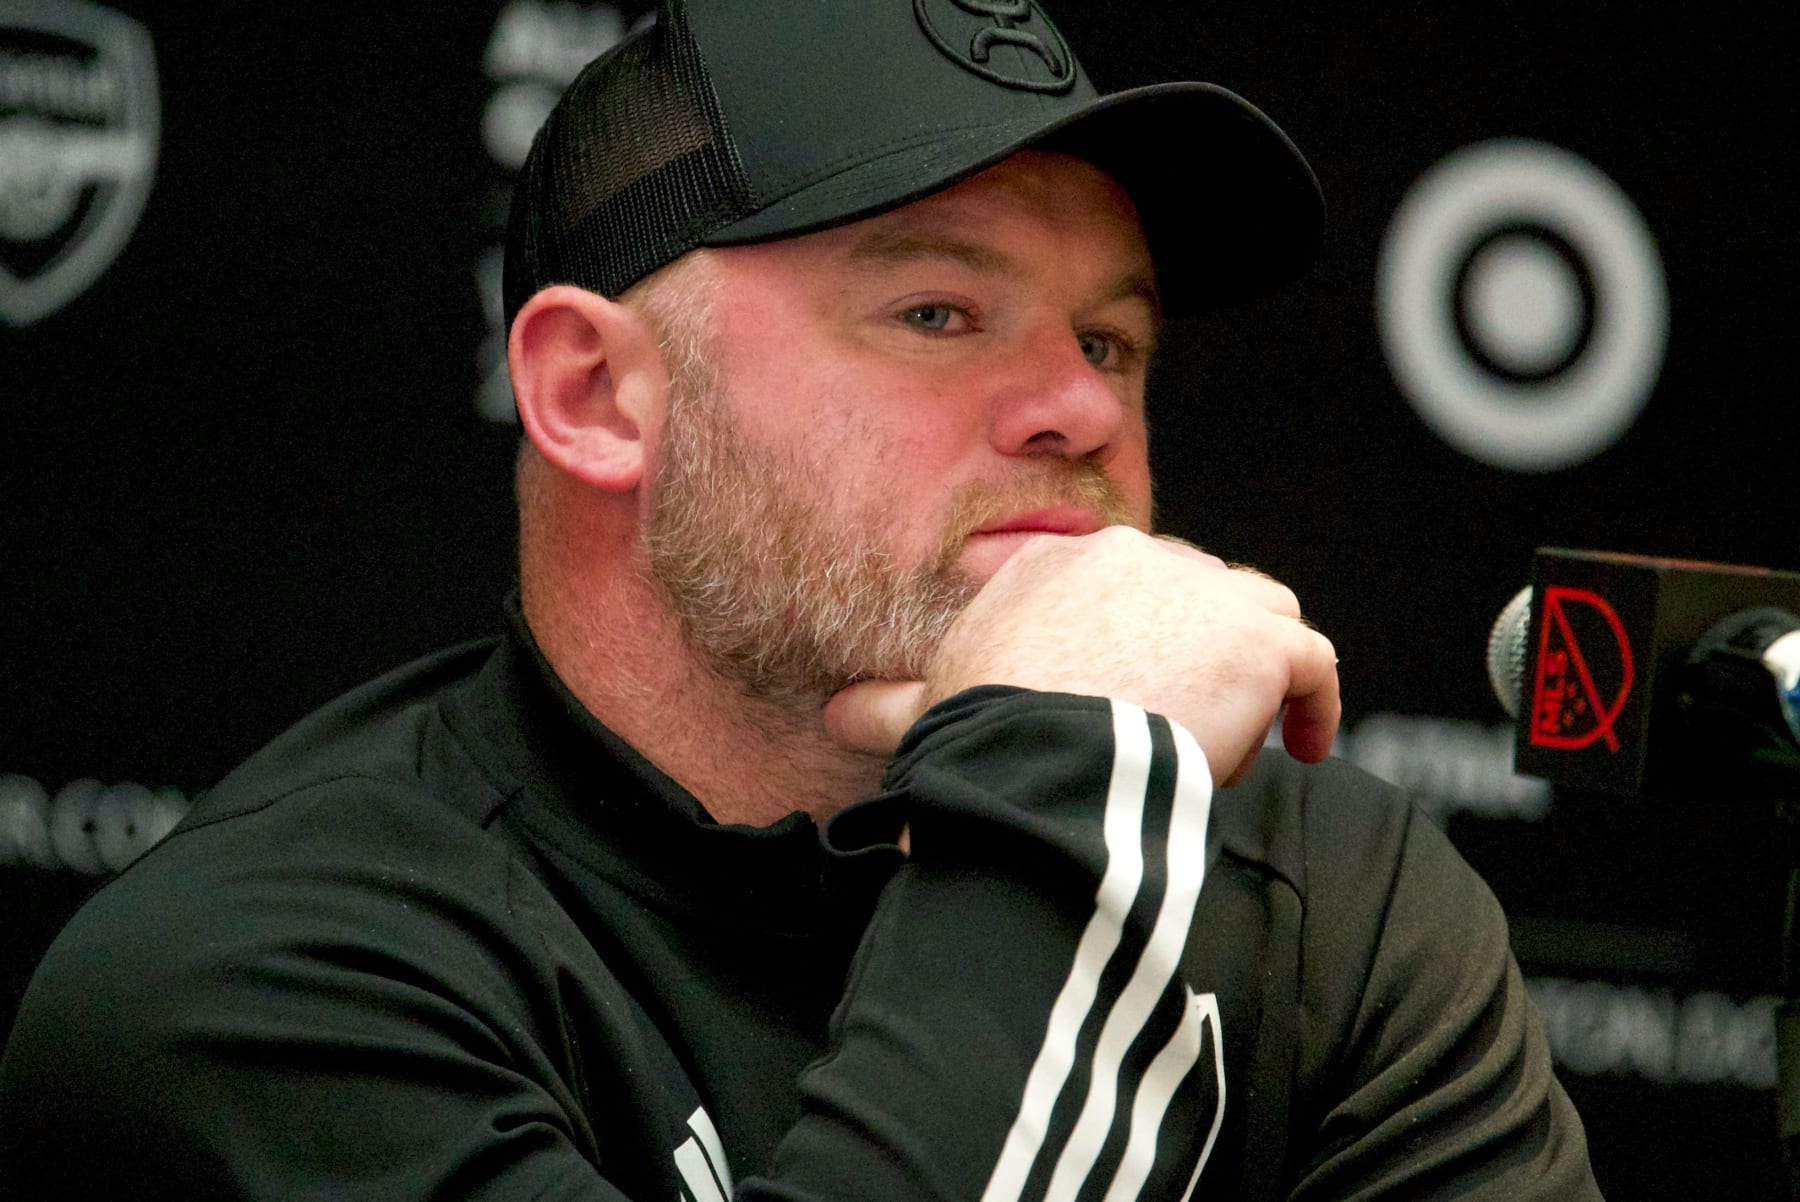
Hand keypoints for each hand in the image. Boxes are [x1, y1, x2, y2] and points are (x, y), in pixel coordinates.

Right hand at [824, 528, 1338, 785]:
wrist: (1041, 762)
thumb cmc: (980, 739)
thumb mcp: (931, 709)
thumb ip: (892, 702)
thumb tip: (834, 712)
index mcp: (1054, 567)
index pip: (1121, 583)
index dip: (1137, 637)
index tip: (1132, 689)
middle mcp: (1131, 557)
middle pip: (1192, 590)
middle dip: (1198, 646)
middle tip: (1187, 717)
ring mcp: (1201, 592)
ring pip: (1257, 612)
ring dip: (1256, 667)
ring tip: (1243, 728)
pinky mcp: (1257, 638)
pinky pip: (1312, 662)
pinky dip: (1316, 702)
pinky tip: (1307, 747)